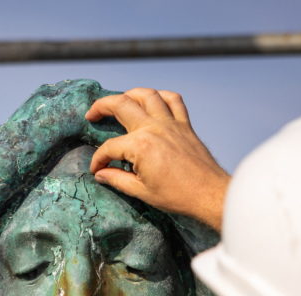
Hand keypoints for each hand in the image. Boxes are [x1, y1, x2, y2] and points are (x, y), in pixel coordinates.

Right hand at [85, 88, 229, 230]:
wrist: (208, 194)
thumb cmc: (177, 196)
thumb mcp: (141, 191)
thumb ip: (117, 179)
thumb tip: (100, 174)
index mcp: (140, 146)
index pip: (110, 147)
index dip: (99, 159)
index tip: (96, 169)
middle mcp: (154, 128)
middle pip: (121, 105)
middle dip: (101, 106)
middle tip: (91, 114)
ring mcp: (171, 123)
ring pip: (147, 95)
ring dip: (129, 94)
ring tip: (119, 101)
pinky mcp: (185, 125)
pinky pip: (173, 100)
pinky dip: (161, 96)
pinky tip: (153, 101)